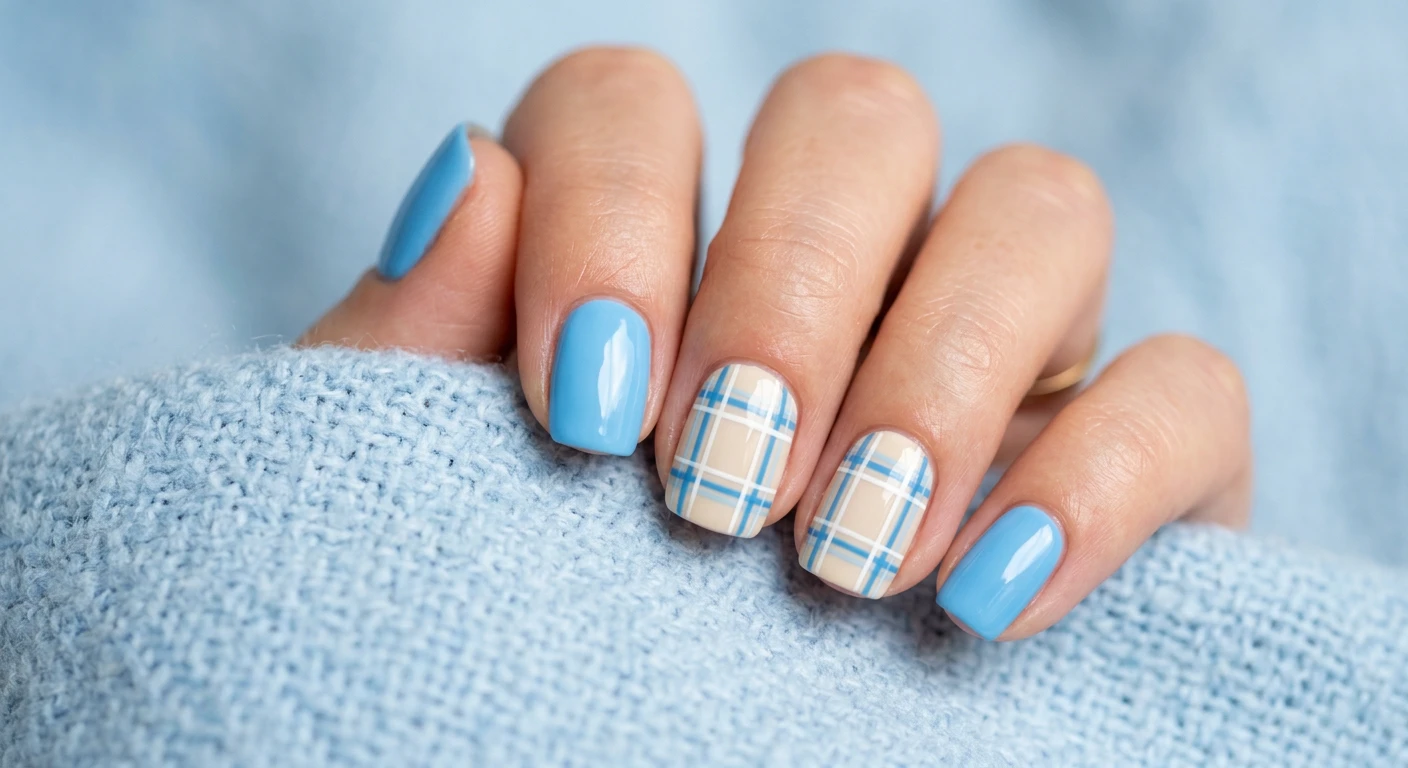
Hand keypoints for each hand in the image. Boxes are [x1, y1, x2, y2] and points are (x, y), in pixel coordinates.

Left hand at [303, 48, 1251, 640]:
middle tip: (721, 485)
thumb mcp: (431, 513)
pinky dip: (1097, 475)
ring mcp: (995, 353)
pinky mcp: (1131, 469)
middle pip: (859, 115)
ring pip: (1042, 206)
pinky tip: (984, 601)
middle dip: (790, 286)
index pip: (633, 103)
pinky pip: (1187, 387)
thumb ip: (415, 351)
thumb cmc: (508, 656)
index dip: (611, 211)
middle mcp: (837, 269)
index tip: (587, 410)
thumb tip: (474, 173)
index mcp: (656, 249)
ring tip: (846, 553)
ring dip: (942, 367)